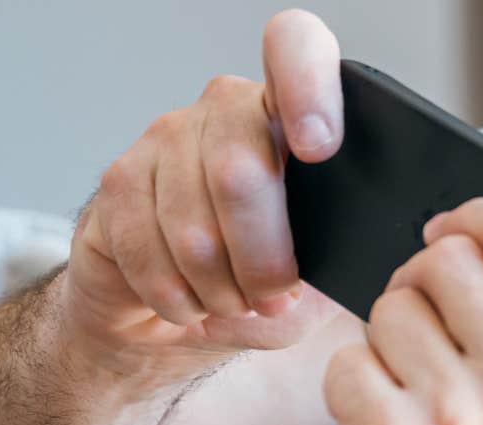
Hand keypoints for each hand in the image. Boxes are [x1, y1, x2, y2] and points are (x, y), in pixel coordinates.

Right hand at [61, 9, 343, 372]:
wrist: (183, 316)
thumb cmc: (263, 287)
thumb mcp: (323, 275)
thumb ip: (342, 249)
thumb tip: (364, 243)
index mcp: (290, 114)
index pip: (295, 50)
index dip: (307, 88)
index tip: (318, 148)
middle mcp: (226, 109)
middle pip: (241, 174)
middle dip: (264, 263)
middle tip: (273, 298)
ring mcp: (166, 138)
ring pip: (193, 230)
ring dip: (220, 291)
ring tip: (232, 303)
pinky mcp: (118, 180)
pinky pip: (147, 251)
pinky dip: (177, 299)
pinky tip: (190, 303)